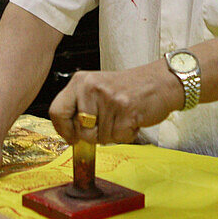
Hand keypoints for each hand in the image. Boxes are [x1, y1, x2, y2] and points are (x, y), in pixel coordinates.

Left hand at [48, 62, 180, 145]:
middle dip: (93, 136)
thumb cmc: (128, 89)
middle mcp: (91, 88)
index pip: (57, 111)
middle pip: (79, 130)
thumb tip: (70, 136)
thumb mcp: (98, 89)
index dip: (63, 130)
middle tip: (107, 124)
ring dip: (113, 134)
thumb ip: (81, 107)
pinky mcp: (126, 110)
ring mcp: (109, 99)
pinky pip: (118, 137)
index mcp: (80, 81)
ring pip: (100, 137)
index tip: (72, 137)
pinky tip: (132, 120)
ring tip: (122, 117)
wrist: (160, 82)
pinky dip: (126, 135)